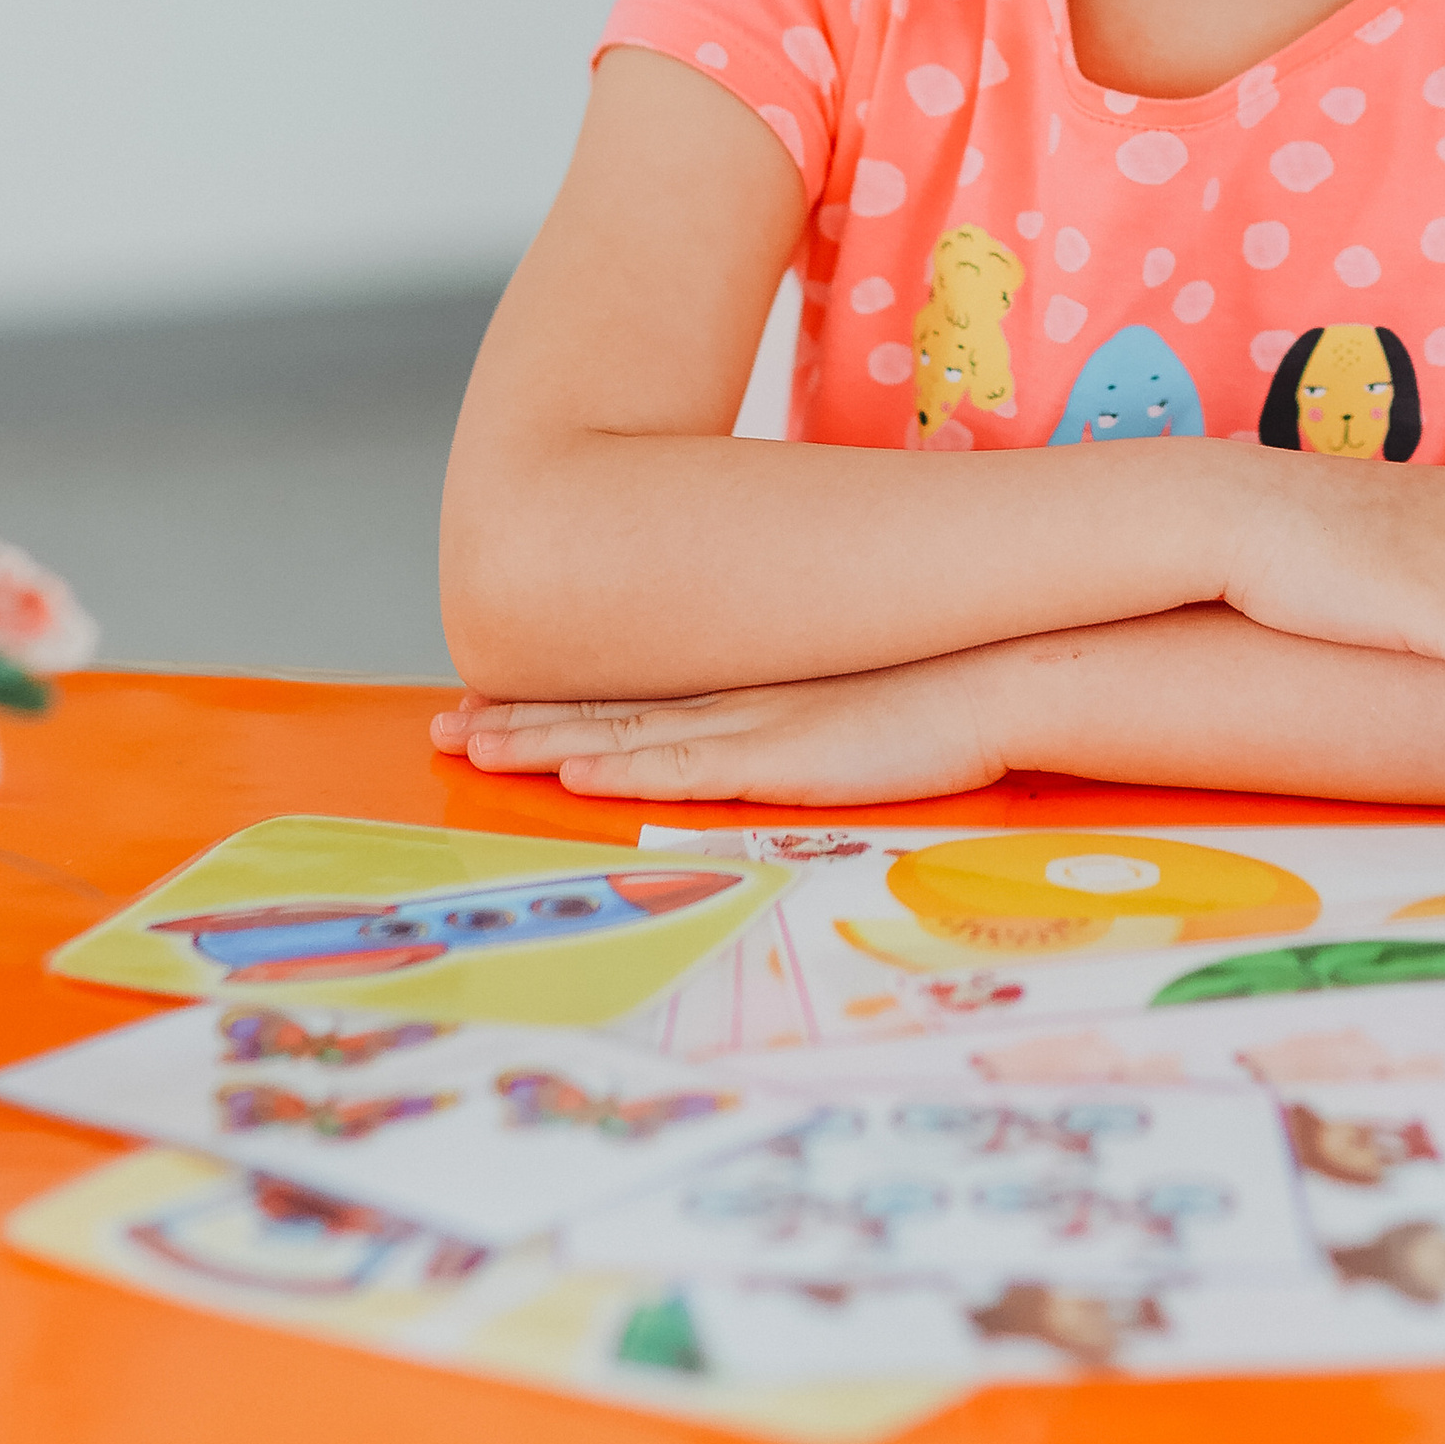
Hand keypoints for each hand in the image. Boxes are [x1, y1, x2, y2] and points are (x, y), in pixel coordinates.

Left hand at [429, 644, 1011, 805]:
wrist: (1002, 674)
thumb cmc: (937, 691)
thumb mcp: (844, 701)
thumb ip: (793, 710)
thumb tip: (764, 726)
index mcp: (743, 686)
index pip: (628, 693)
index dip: (552, 699)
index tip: (486, 702)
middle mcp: (734, 698)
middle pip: (604, 708)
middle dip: (517, 719)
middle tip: (442, 726)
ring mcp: (754, 725)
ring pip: (624, 735)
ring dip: (543, 741)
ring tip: (470, 743)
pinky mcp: (783, 758)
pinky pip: (686, 767)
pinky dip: (623, 766)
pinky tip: (572, 769)